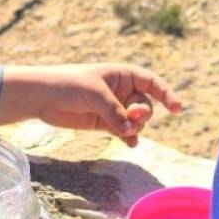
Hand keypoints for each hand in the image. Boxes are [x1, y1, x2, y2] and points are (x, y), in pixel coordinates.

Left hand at [0, 64, 182, 146]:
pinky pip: (124, 132)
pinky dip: (128, 137)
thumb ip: (115, 112)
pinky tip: (130, 143)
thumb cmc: (68, 85)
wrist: (42, 97)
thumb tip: (131, 131)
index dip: (166, 93)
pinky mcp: (103, 123)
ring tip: (123, 129)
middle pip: (145, 106)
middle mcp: (121, 91)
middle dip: (143, 114)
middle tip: (133, 117)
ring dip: (134, 127)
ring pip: (136, 121)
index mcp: (122, 75)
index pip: (151, 82)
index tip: (177, 108)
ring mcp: (113, 108)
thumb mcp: (95, 94)